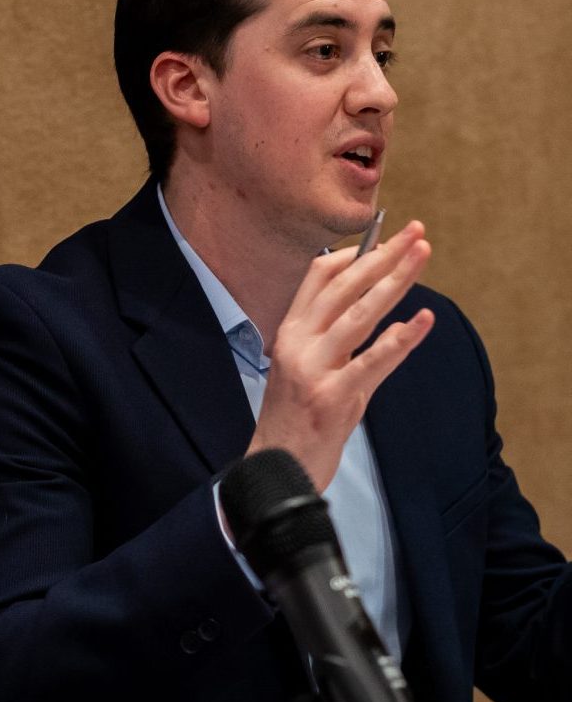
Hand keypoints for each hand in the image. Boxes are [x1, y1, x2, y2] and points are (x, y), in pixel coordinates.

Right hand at [246, 221, 433, 492]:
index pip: (320, 276)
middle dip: (385, 255)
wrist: (277, 469)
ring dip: (396, 281)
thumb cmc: (296, 417)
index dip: (355, 254)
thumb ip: (331, 335)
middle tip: (416, 232)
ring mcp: (315, 369)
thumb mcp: (304, 366)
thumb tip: (369, 301)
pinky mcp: (334, 398)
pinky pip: (374, 361)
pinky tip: (425, 319)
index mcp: (290, 331)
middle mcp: (299, 343)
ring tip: (422, 256)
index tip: (385, 242)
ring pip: (361, 314)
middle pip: (345, 286)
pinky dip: (402, 338)